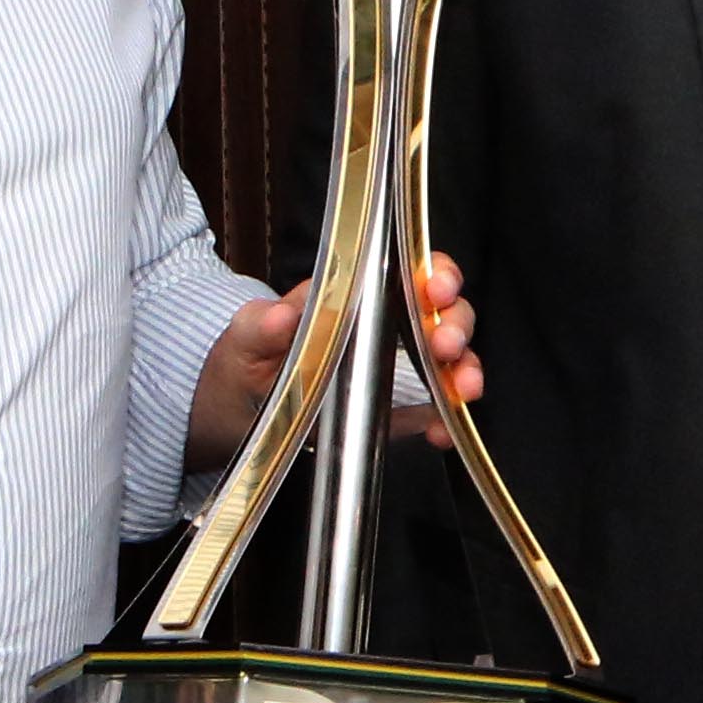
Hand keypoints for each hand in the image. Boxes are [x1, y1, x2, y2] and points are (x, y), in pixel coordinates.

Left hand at [189, 252, 486, 467]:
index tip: (434, 290)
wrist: (240, 407)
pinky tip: (442, 432)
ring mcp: (400, 370)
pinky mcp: (399, 410)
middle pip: (446, 314)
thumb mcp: (247, 334)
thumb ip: (262, 323)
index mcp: (362, 294)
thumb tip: (280, 317)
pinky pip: (435, 413)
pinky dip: (446, 422)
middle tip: (444, 343)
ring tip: (461, 388)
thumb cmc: (250, 356)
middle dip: (455, 325)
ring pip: (451, 360)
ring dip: (462, 371)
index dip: (436, 274)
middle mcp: (392, 327)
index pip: (414, 270)